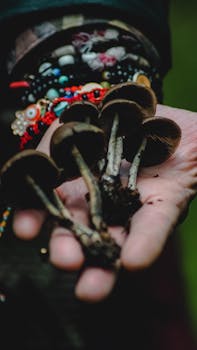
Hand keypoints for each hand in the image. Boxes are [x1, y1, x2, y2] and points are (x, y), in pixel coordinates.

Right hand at [12, 104, 196, 301]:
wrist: (160, 110)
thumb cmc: (114, 115)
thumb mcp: (76, 124)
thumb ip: (53, 146)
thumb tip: (36, 171)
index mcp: (77, 184)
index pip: (51, 207)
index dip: (35, 218)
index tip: (24, 230)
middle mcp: (103, 202)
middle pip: (83, 232)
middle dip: (70, 249)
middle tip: (64, 262)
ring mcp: (133, 206)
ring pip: (116, 240)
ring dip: (103, 266)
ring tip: (90, 290)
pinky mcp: (167, 204)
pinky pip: (156, 225)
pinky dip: (145, 242)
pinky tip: (133, 262)